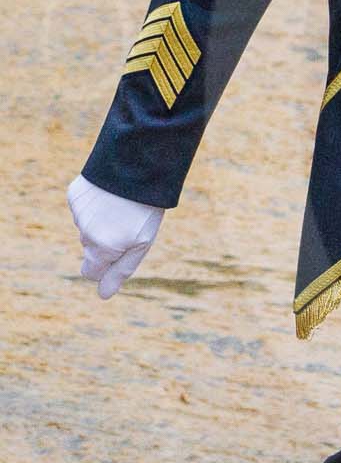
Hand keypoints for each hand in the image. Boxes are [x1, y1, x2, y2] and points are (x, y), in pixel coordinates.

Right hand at [67, 175, 163, 298]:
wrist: (139, 166)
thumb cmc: (145, 209)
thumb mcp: (141, 244)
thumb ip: (120, 271)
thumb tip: (103, 295)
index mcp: (103, 248)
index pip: (90, 272)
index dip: (103, 265)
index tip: (116, 253)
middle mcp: (86, 233)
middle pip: (90, 247)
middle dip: (104, 240)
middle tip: (127, 221)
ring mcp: (78, 213)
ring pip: (86, 226)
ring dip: (100, 219)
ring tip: (121, 204)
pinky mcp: (74, 195)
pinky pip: (81, 207)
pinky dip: (93, 203)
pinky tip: (107, 192)